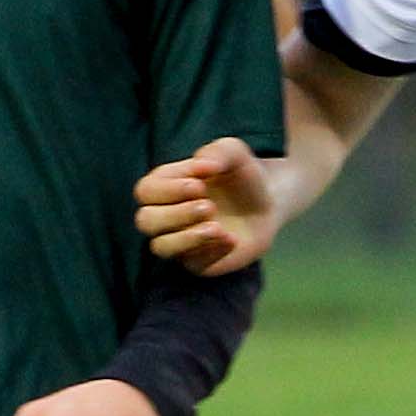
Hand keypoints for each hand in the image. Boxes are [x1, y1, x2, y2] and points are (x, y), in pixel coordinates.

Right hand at [134, 136, 278, 271]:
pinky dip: (212, 251)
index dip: (170, 187)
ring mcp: (179, 241)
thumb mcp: (233, 152)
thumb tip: (202, 165)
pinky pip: (193, 264)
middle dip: (176, 213)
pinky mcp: (198, 262)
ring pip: (161, 247)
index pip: (146, 191)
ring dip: (187, 237)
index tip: (203, 180)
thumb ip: (217, 151)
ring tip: (217, 226)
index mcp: (164, 186)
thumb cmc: (241, 174)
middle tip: (210, 205)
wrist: (268, 202)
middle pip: (146, 221)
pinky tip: (232, 239)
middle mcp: (165, 216)